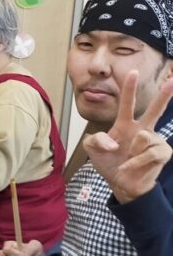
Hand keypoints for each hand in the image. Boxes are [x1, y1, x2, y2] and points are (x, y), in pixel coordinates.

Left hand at [83, 71, 172, 202]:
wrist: (119, 183)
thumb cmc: (108, 163)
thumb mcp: (91, 149)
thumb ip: (94, 140)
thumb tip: (113, 142)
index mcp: (125, 124)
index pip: (128, 104)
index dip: (129, 88)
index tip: (133, 72)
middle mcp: (142, 130)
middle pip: (154, 110)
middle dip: (165, 95)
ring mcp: (153, 141)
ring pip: (144, 136)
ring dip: (131, 151)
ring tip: (126, 160)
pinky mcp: (162, 153)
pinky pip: (149, 152)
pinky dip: (135, 162)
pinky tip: (129, 166)